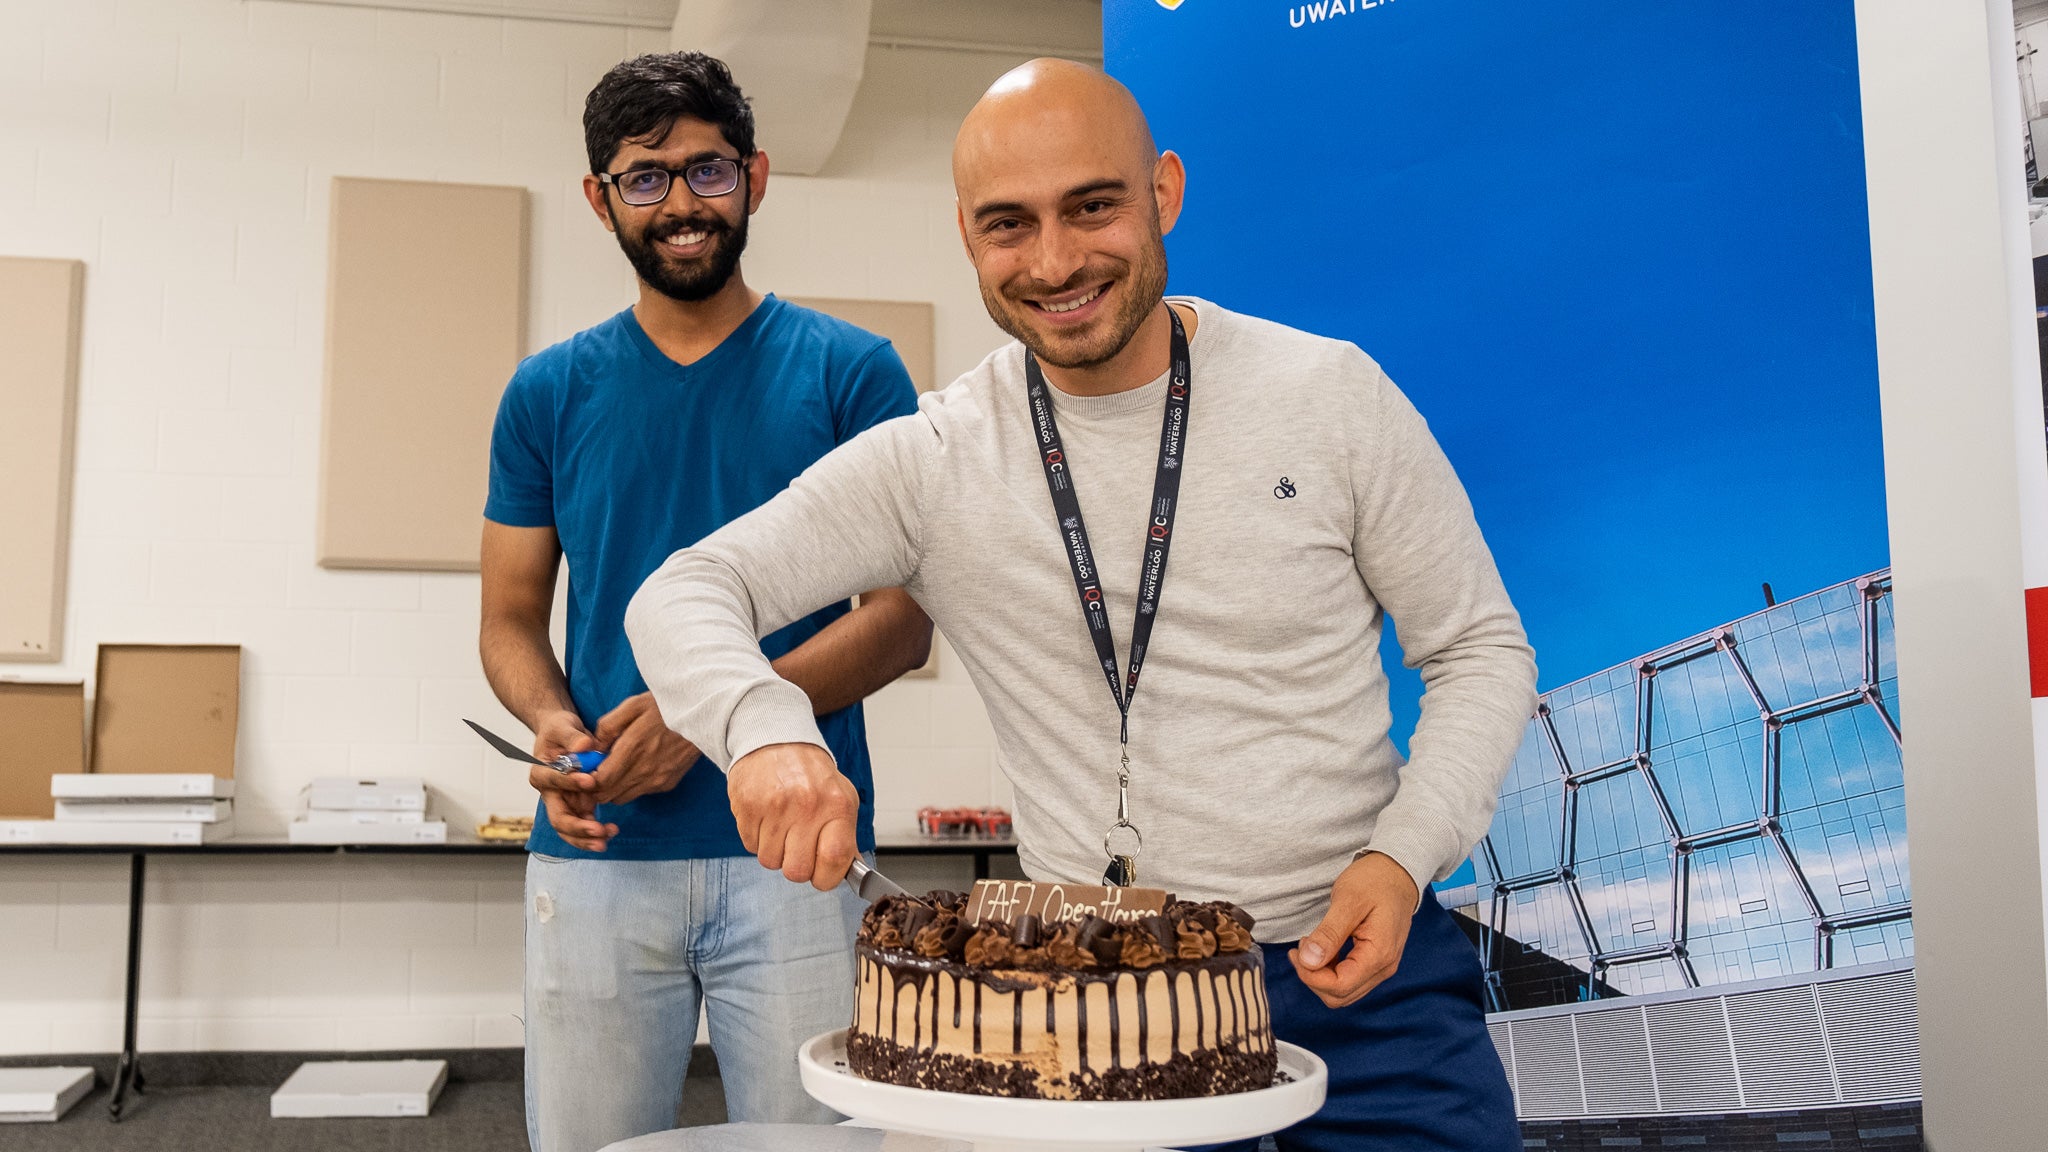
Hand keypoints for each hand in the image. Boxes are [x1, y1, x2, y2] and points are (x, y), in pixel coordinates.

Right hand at [528, 709, 614, 850]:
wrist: (563, 735)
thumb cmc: (560, 729)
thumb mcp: (563, 725)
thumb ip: (573, 736)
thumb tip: (584, 746)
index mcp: (541, 772)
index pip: (551, 781)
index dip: (568, 782)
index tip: (589, 781)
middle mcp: (550, 793)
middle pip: (558, 818)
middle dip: (577, 827)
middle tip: (598, 830)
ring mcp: (564, 802)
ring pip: (570, 829)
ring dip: (586, 838)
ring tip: (606, 839)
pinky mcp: (578, 805)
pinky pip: (584, 825)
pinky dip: (595, 832)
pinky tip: (612, 831)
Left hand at [589, 693, 700, 805]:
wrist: (706, 714)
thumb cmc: (666, 706)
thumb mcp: (632, 706)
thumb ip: (607, 727)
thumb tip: (592, 748)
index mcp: (632, 748)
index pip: (599, 782)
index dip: (586, 780)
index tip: (585, 769)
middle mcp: (645, 770)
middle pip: (608, 795)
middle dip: (596, 787)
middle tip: (595, 772)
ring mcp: (658, 779)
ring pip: (623, 797)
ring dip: (613, 788)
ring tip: (614, 769)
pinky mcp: (668, 783)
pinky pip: (641, 792)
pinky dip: (632, 785)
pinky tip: (636, 766)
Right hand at [728, 742, 858, 889]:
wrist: (775, 740)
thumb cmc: (810, 773)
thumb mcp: (840, 797)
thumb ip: (846, 835)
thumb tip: (851, 869)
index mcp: (836, 804)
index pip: (835, 859)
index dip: (828, 878)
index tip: (823, 876)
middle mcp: (807, 805)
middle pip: (797, 871)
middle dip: (797, 867)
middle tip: (798, 849)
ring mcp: (774, 807)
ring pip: (771, 861)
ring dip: (776, 852)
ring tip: (782, 828)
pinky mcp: (747, 806)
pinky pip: (750, 846)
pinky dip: (757, 840)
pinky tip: (766, 819)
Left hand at [1289, 852, 1419, 1008]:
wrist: (1397, 872)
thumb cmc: (1375, 881)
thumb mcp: (1348, 901)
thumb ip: (1329, 933)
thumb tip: (1308, 961)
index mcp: (1379, 954)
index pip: (1339, 986)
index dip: (1311, 976)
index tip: (1297, 952)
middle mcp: (1383, 967)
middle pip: (1340, 996)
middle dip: (1313, 978)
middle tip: (1300, 948)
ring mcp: (1381, 967)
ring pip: (1343, 991)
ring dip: (1320, 975)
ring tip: (1309, 946)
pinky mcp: (1375, 962)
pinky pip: (1348, 979)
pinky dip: (1329, 970)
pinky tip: (1321, 948)